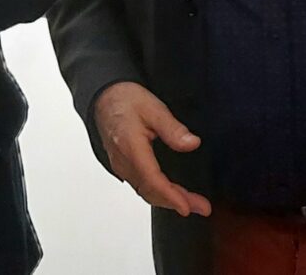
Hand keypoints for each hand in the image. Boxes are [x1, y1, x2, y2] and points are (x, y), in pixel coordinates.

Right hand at [94, 81, 210, 217]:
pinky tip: (170, 193)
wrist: (104, 98)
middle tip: (201, 207)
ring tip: (192, 203)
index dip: (171, 196)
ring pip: (145, 191)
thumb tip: (192, 143)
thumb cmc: (124, 100)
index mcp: (131, 147)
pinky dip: (157, 193)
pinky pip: (140, 186)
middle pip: (150, 191)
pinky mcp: (122, 166)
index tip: (187, 207)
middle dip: (176, 202)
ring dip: (168, 200)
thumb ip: (173, 128)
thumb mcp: (153, 108)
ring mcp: (121, 165)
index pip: (152, 180)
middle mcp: (124, 161)